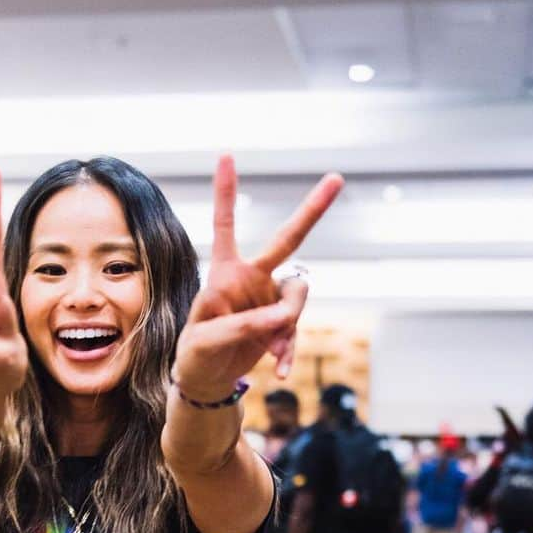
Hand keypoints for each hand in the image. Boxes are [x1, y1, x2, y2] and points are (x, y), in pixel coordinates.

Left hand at [173, 156, 343, 395]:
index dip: (227, 192)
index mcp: (223, 273)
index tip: (226, 154)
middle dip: (311, 210)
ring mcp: (269, 299)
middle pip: (286, 240)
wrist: (207, 378)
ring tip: (270, 350)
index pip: (225, 225)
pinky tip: (280, 371)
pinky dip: (289, 351)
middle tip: (336, 179)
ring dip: (289, 322)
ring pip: (297, 295)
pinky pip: (295, 330)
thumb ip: (243, 325)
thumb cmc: (196, 353)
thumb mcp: (205, 340)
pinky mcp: (280, 323)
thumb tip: (284, 315)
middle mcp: (251, 278)